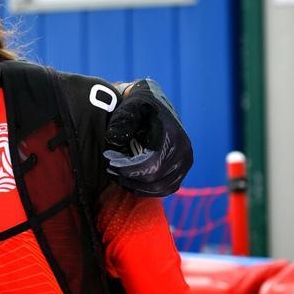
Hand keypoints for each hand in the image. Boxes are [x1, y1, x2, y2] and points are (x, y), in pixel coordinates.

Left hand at [102, 78, 192, 196]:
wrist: (155, 104)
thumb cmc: (139, 107)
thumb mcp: (129, 108)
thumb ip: (122, 122)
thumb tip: (113, 139)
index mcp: (173, 138)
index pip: (151, 166)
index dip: (128, 169)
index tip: (109, 162)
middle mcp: (184, 153)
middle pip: (154, 181)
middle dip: (128, 177)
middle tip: (109, 169)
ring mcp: (185, 164)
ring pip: (160, 189)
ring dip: (135, 186)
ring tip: (116, 175)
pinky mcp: (181, 171)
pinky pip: (165, 189)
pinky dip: (145, 189)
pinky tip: (128, 180)